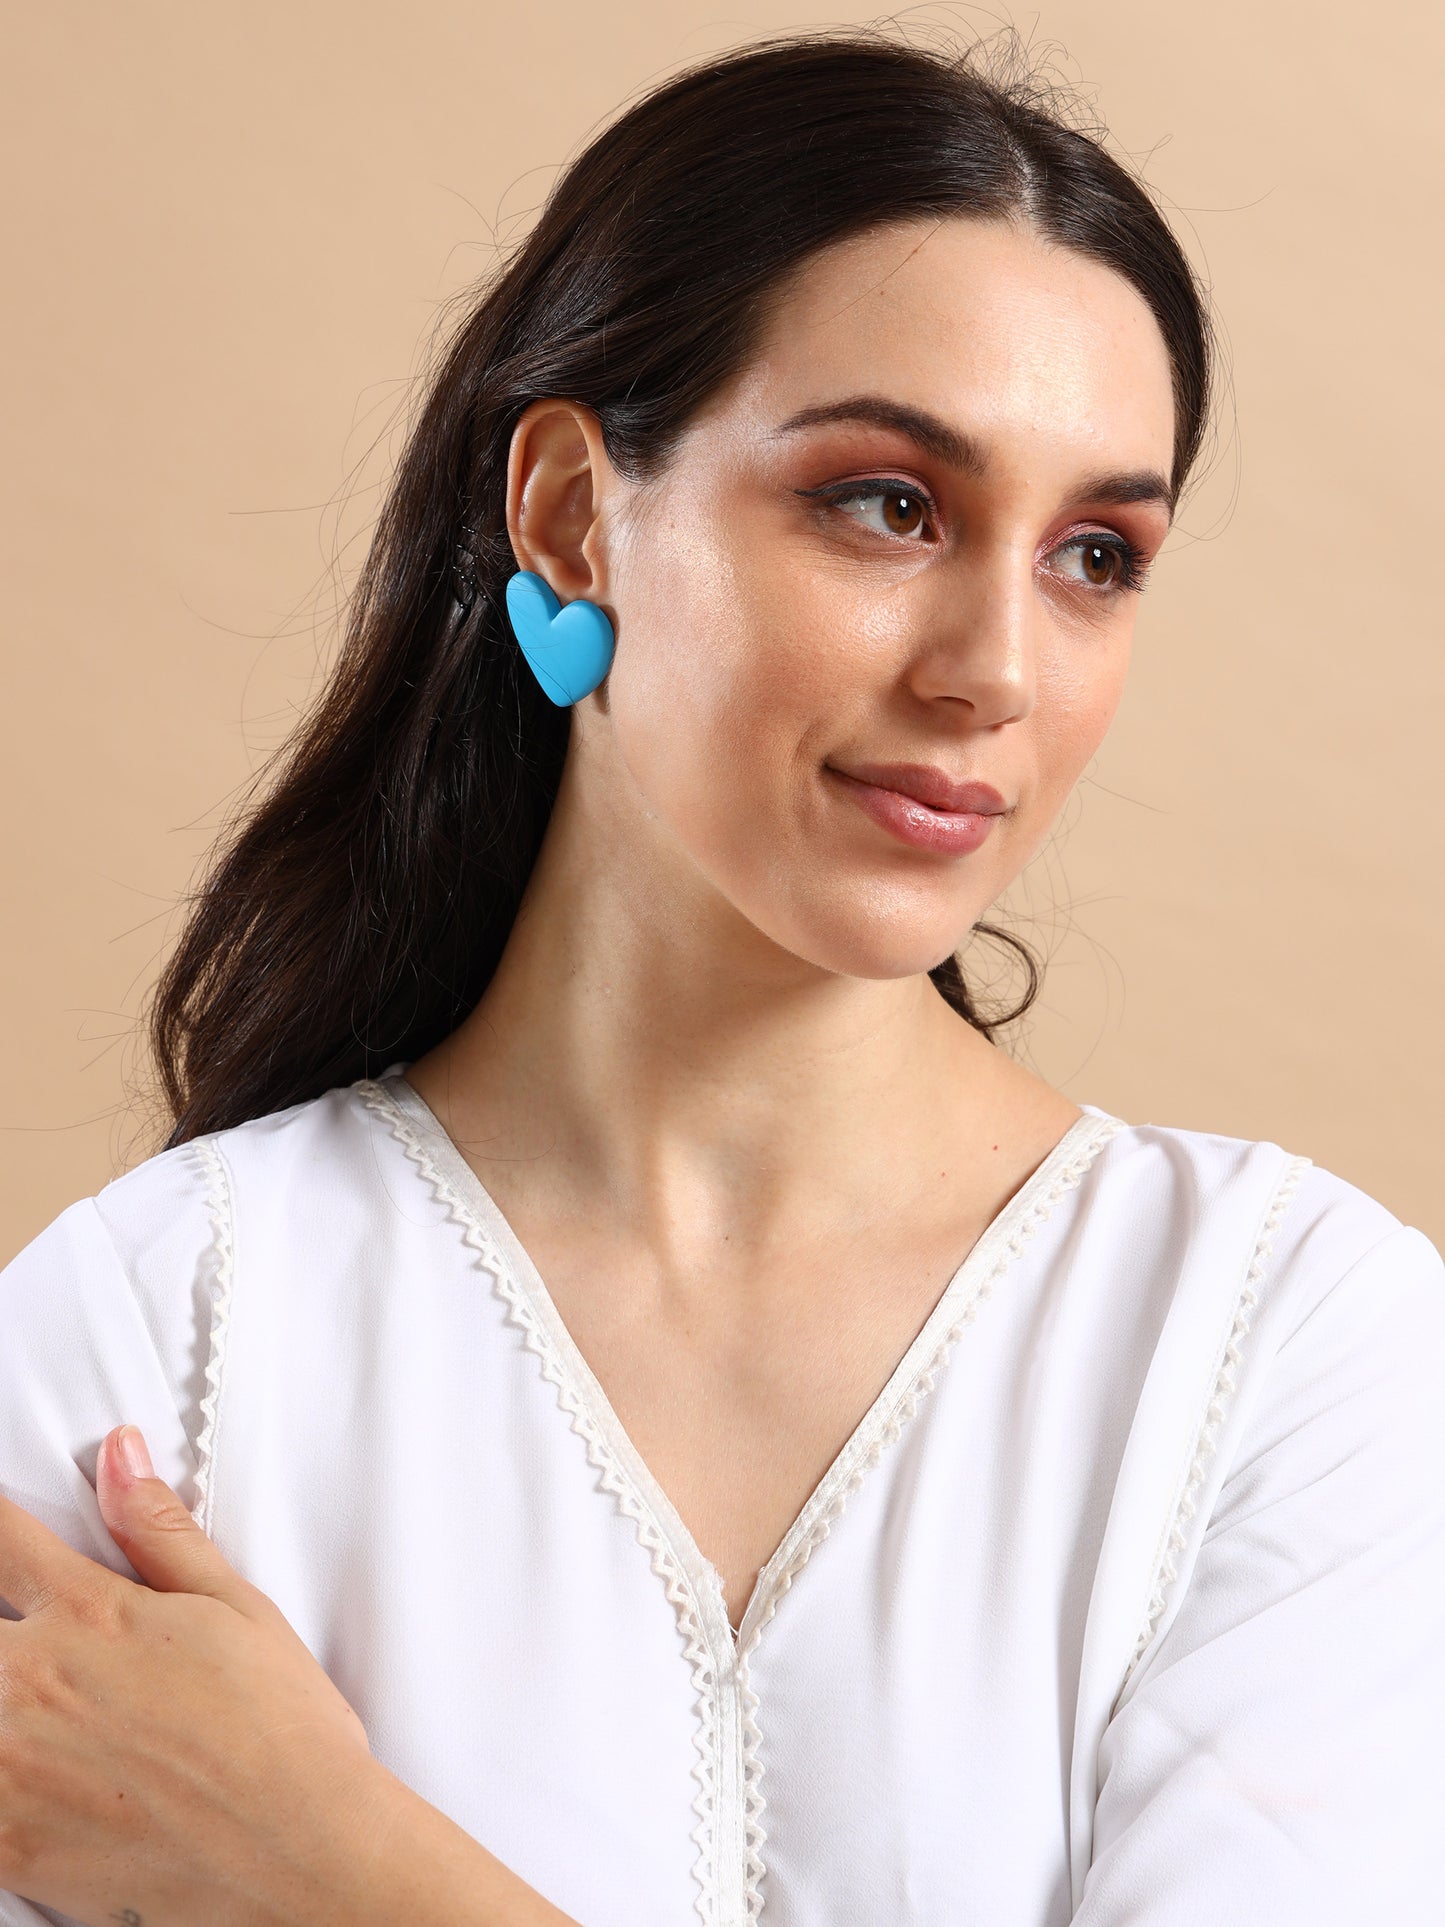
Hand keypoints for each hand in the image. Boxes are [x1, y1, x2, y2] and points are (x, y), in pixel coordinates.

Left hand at [0, 1425, 389, 1925]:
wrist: (299, 1855)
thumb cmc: (281, 1732)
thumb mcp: (234, 1607)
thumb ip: (158, 1531)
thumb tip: (117, 1455)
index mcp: (89, 1613)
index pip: (0, 1538)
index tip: (1, 1533)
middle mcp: (31, 1682)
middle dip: (7, 1627)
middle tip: (53, 1653)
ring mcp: (7, 1767)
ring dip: (4, 1700)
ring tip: (50, 1714)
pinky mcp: (3, 1842)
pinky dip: (1, 1776)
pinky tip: (39, 1773)